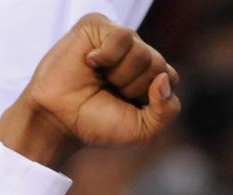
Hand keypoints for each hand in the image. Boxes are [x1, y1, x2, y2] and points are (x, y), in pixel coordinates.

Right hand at [0, 14, 179, 167]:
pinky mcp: (98, 26)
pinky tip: (91, 62)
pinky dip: (107, 57)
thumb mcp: (144, 131)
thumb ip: (167, 111)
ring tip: (101, 79)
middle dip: (135, 88)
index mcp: (152, 78)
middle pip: (159, 65)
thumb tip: (164, 78)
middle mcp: (138, 56)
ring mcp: (119, 40)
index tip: (128, 106)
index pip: (171, 78)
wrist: (61, 119)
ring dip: (120, 76)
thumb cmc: (101, 125)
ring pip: (143, 53)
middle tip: (111, 92)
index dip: (151, 98)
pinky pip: (122, 37)